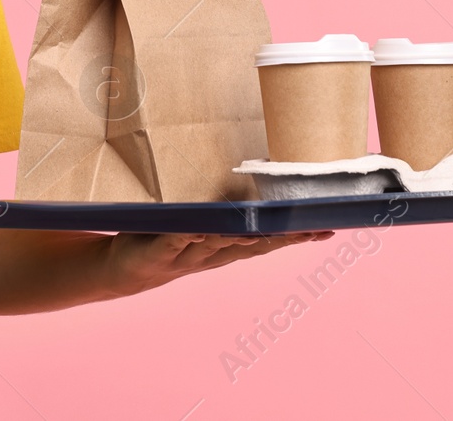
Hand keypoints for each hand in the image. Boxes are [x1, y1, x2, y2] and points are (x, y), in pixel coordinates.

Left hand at [105, 229, 334, 297]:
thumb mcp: (197, 225)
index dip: (295, 236)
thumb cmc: (166, 240)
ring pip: (217, 244)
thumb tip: (247, 181)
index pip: (267, 241)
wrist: (126, 271)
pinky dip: (187, 235)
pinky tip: (200, 227)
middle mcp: (212, 253)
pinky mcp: (157, 250)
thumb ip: (220, 209)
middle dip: (281, 238)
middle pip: (252, 246)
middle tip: (311, 229)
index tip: (327, 228)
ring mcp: (186, 253)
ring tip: (260, 229)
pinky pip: (174, 241)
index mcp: (225, 247)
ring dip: (238, 237)